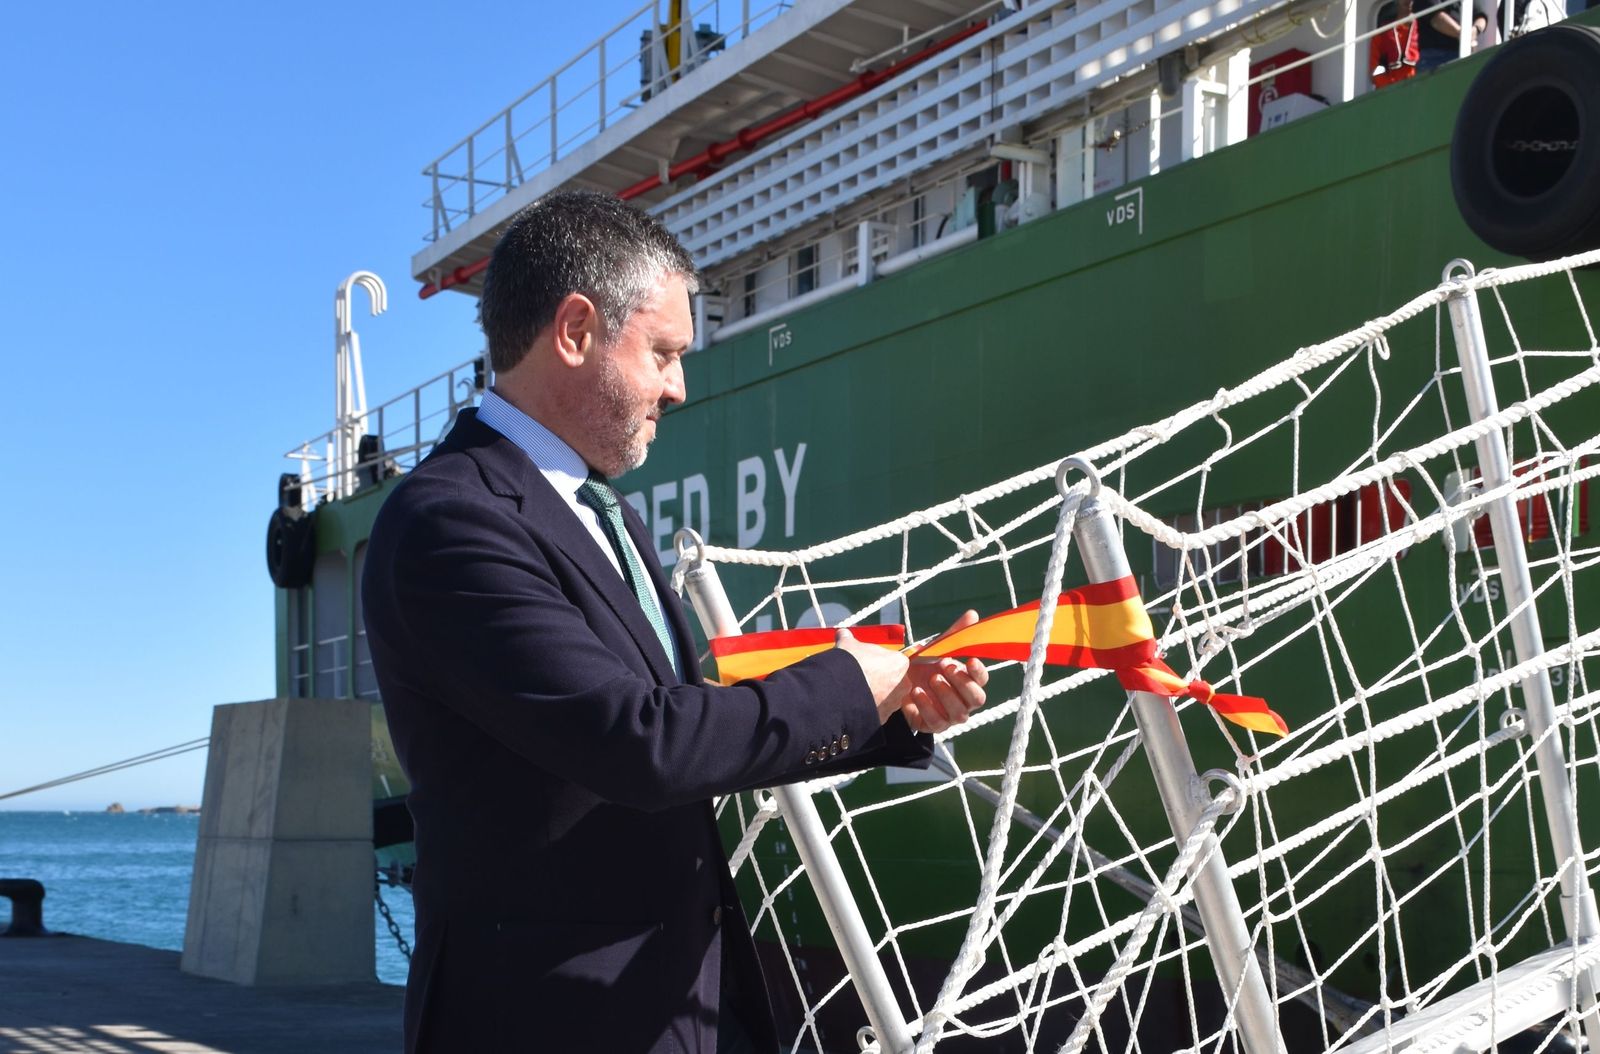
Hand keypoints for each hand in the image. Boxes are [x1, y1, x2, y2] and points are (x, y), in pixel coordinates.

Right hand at [835, 627, 909, 723]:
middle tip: (862, 677)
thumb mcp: (848, 644)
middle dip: (880, 680)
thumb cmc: (851, 663)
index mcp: (900, 663)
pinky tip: (855, 702)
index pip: (893, 661)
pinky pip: (878, 711)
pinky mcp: (883, 718)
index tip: (867, 663)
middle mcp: (903, 685)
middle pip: (893, 680)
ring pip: (886, 697)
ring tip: (856, 691)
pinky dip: (869, 708)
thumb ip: (848, 638)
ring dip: (875, 695)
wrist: (840, 691)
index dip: (878, 662)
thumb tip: (842, 633)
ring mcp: (894, 703)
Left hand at [901, 611, 989, 733]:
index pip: (983, 680)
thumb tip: (973, 614)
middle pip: (977, 699)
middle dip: (962, 683)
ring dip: (945, 695)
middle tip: (944, 667)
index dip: (979, 672)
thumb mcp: (937, 649)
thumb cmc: (924, 666)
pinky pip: (937, 723)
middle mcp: (963, 701)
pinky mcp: (933, 726)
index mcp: (968, 681)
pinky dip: (927, 707)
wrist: (897, 683)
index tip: (969, 660)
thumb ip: (954, 635)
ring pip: (960, 714)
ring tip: (930, 679)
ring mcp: (950, 716)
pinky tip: (916, 693)